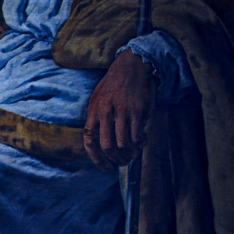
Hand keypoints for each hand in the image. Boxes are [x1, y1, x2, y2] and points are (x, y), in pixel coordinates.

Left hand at [84, 49, 155, 167]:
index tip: (105, 167)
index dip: (96, 158)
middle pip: (107, 146)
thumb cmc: (114, 86)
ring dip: (130, 154)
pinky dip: (141, 144)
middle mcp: (106, 113)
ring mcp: (123, 113)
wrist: (132, 67)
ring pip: (124, 144)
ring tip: (133, 153)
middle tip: (122, 163)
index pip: (90, 141)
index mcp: (94, 111)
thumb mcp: (98, 99)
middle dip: (116, 160)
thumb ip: (96, 118)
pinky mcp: (139, 112)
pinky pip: (138, 136)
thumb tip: (97, 142)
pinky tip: (143, 141)